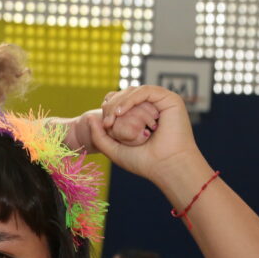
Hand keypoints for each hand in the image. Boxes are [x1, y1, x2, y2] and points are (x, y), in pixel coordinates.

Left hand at [85, 86, 201, 182]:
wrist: (166, 166)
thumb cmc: (144, 162)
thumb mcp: (114, 149)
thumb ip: (99, 136)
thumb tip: (89, 118)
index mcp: (142, 117)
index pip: (121, 102)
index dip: (109, 107)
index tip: (105, 124)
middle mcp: (152, 107)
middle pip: (125, 94)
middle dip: (112, 105)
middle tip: (107, 122)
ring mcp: (161, 102)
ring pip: (134, 91)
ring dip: (119, 103)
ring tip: (113, 118)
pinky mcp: (169, 99)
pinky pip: (145, 91)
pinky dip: (130, 99)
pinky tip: (121, 112)